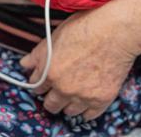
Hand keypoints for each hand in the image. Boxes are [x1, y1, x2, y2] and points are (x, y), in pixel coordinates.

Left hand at [18, 6, 138, 121]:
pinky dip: (87, 109)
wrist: (116, 30)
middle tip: (60, 87)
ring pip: (69, 111)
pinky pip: (88, 115)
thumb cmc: (87, 26)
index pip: (37, 88)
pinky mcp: (101, 100)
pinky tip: (87, 97)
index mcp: (50, 72)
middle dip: (52, 97)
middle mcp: (64, 88)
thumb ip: (38, 54)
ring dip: (69, 103)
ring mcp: (83, 96)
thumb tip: (24, 64)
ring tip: (75, 90)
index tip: (44, 82)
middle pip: (51, 105)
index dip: (40, 84)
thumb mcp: (56, 35)